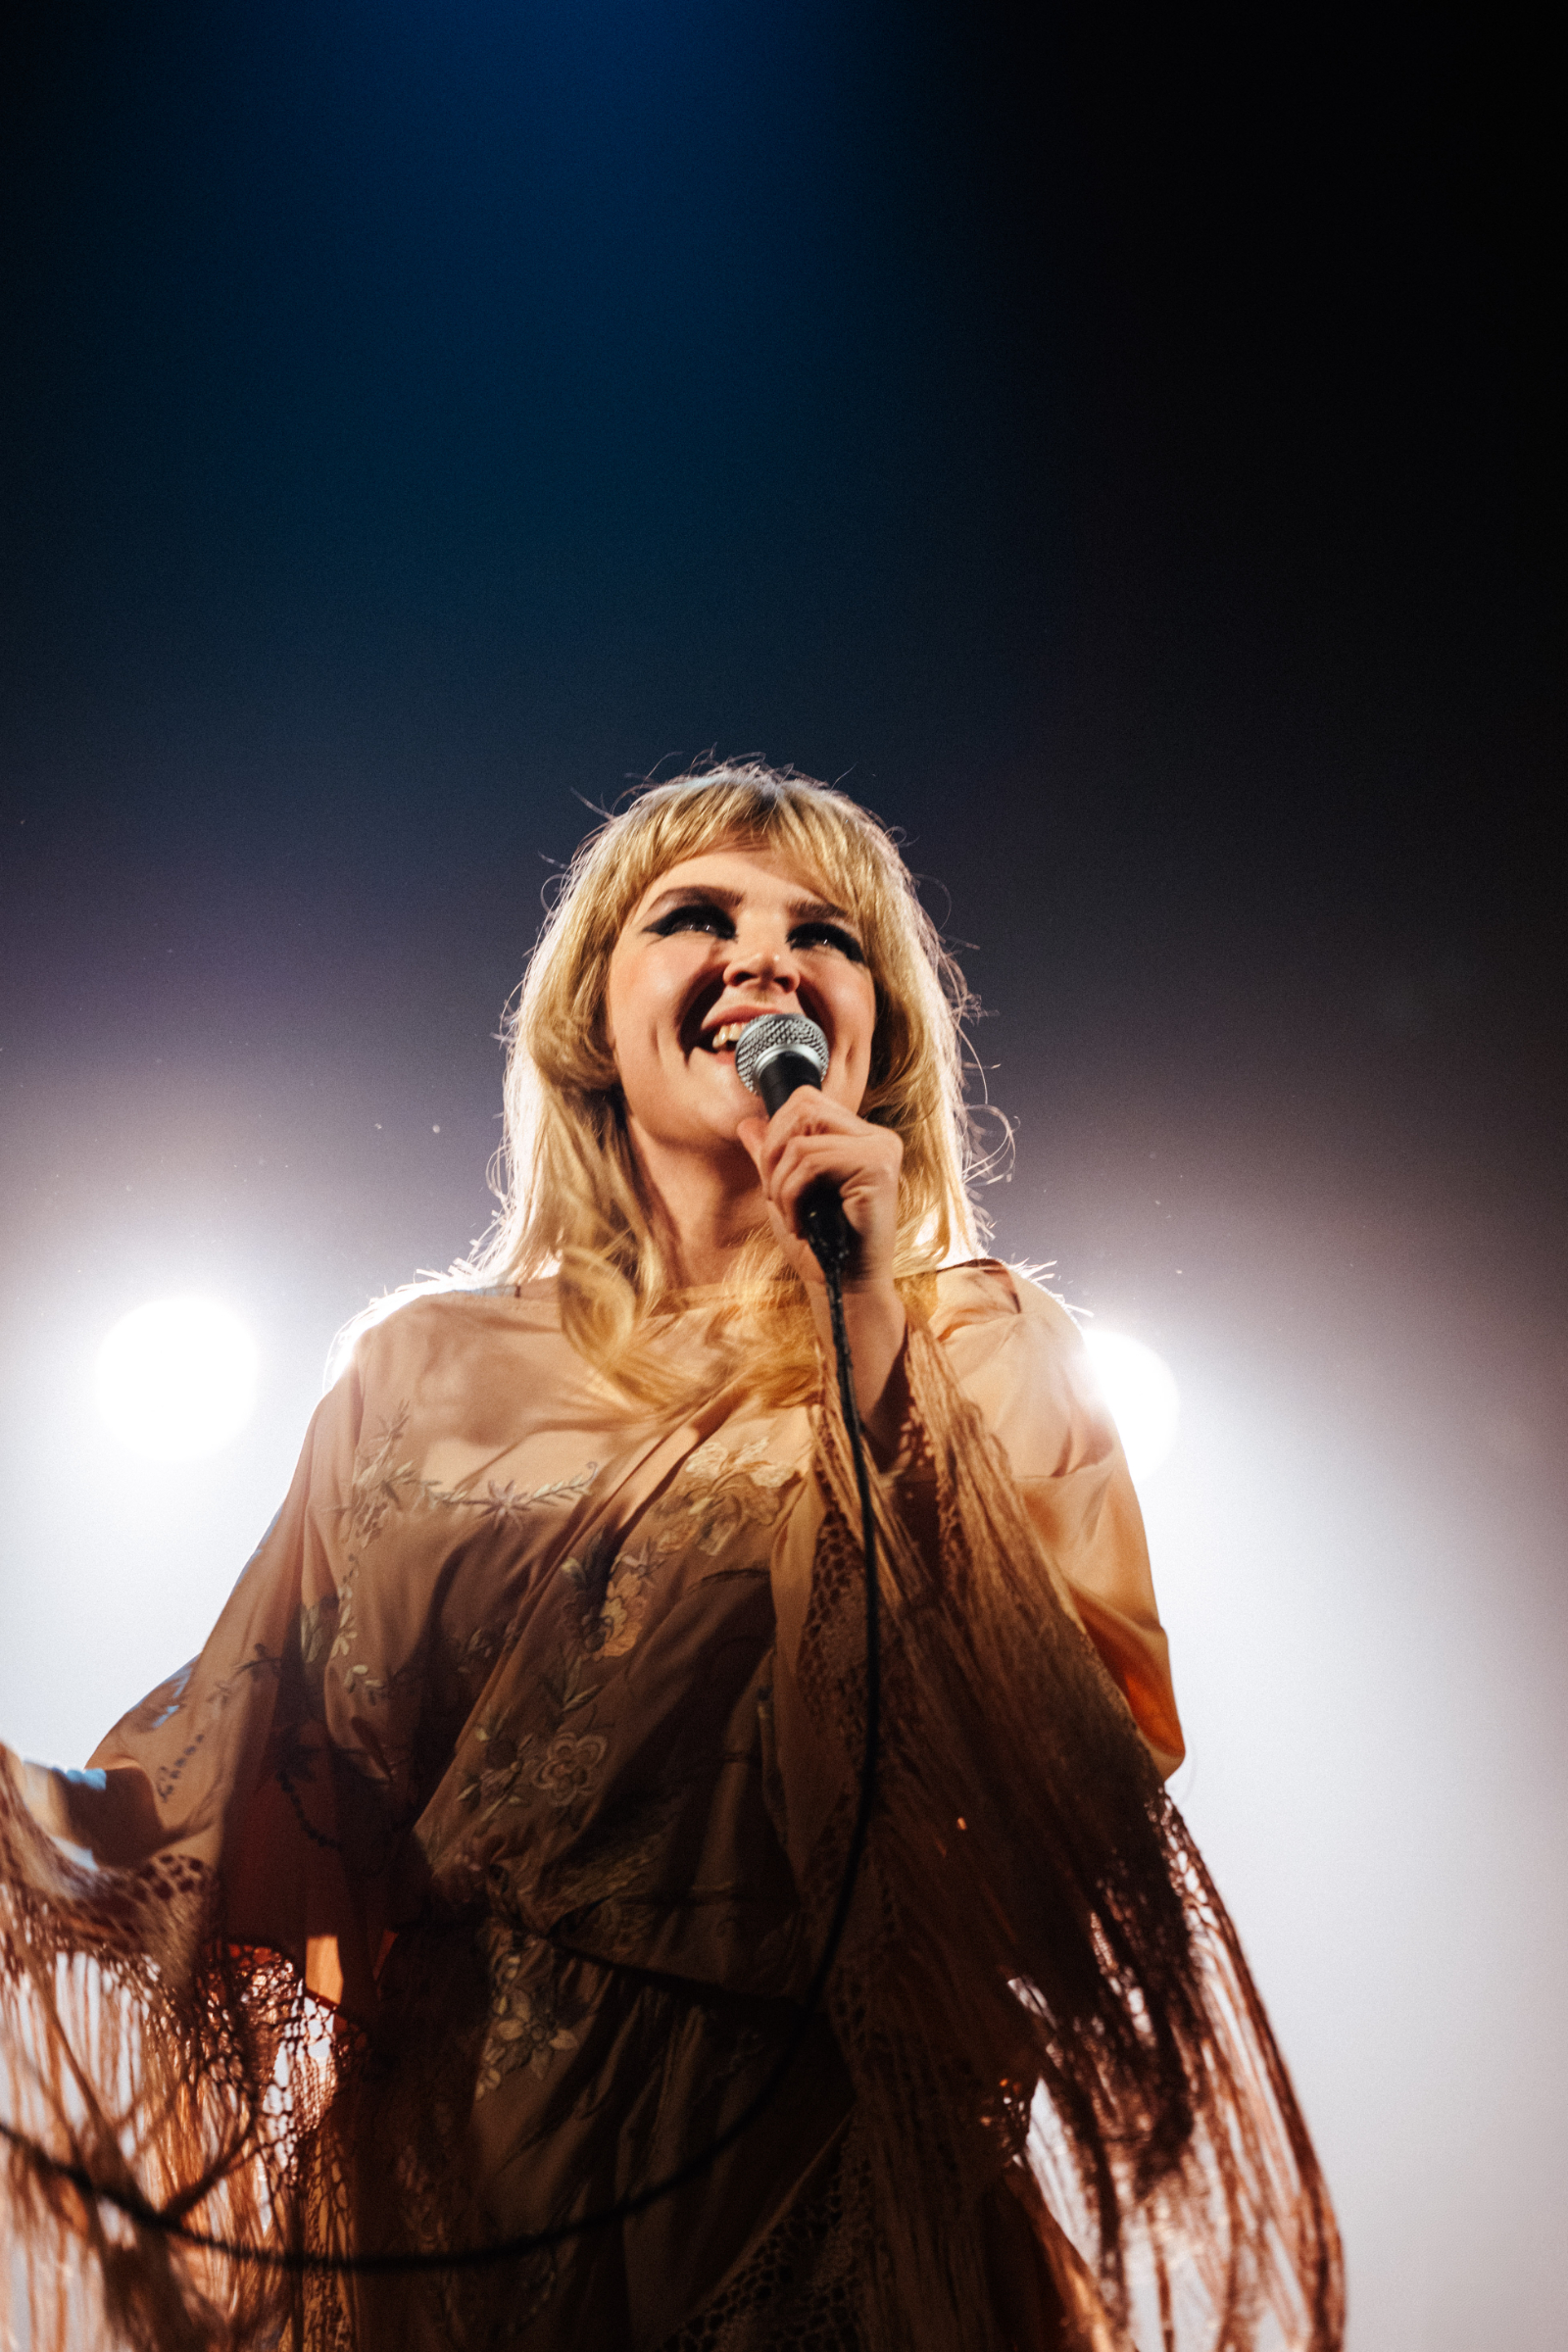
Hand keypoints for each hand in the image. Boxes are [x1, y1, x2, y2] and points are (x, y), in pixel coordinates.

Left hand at [737, 1093, 908, 1454]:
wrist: (843, 1288)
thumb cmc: (820, 1246)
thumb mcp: (786, 1193)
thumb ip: (771, 1156)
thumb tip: (748, 1123)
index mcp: (859, 1138)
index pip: (806, 1101)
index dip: (777, 1134)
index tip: (774, 1180)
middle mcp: (877, 1138)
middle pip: (804, 1105)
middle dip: (774, 1152)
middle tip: (776, 1196)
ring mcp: (881, 1150)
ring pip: (803, 1139)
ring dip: (781, 1182)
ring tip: (790, 1215)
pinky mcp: (878, 1168)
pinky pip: (812, 1161)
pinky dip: (792, 1194)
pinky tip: (799, 1222)